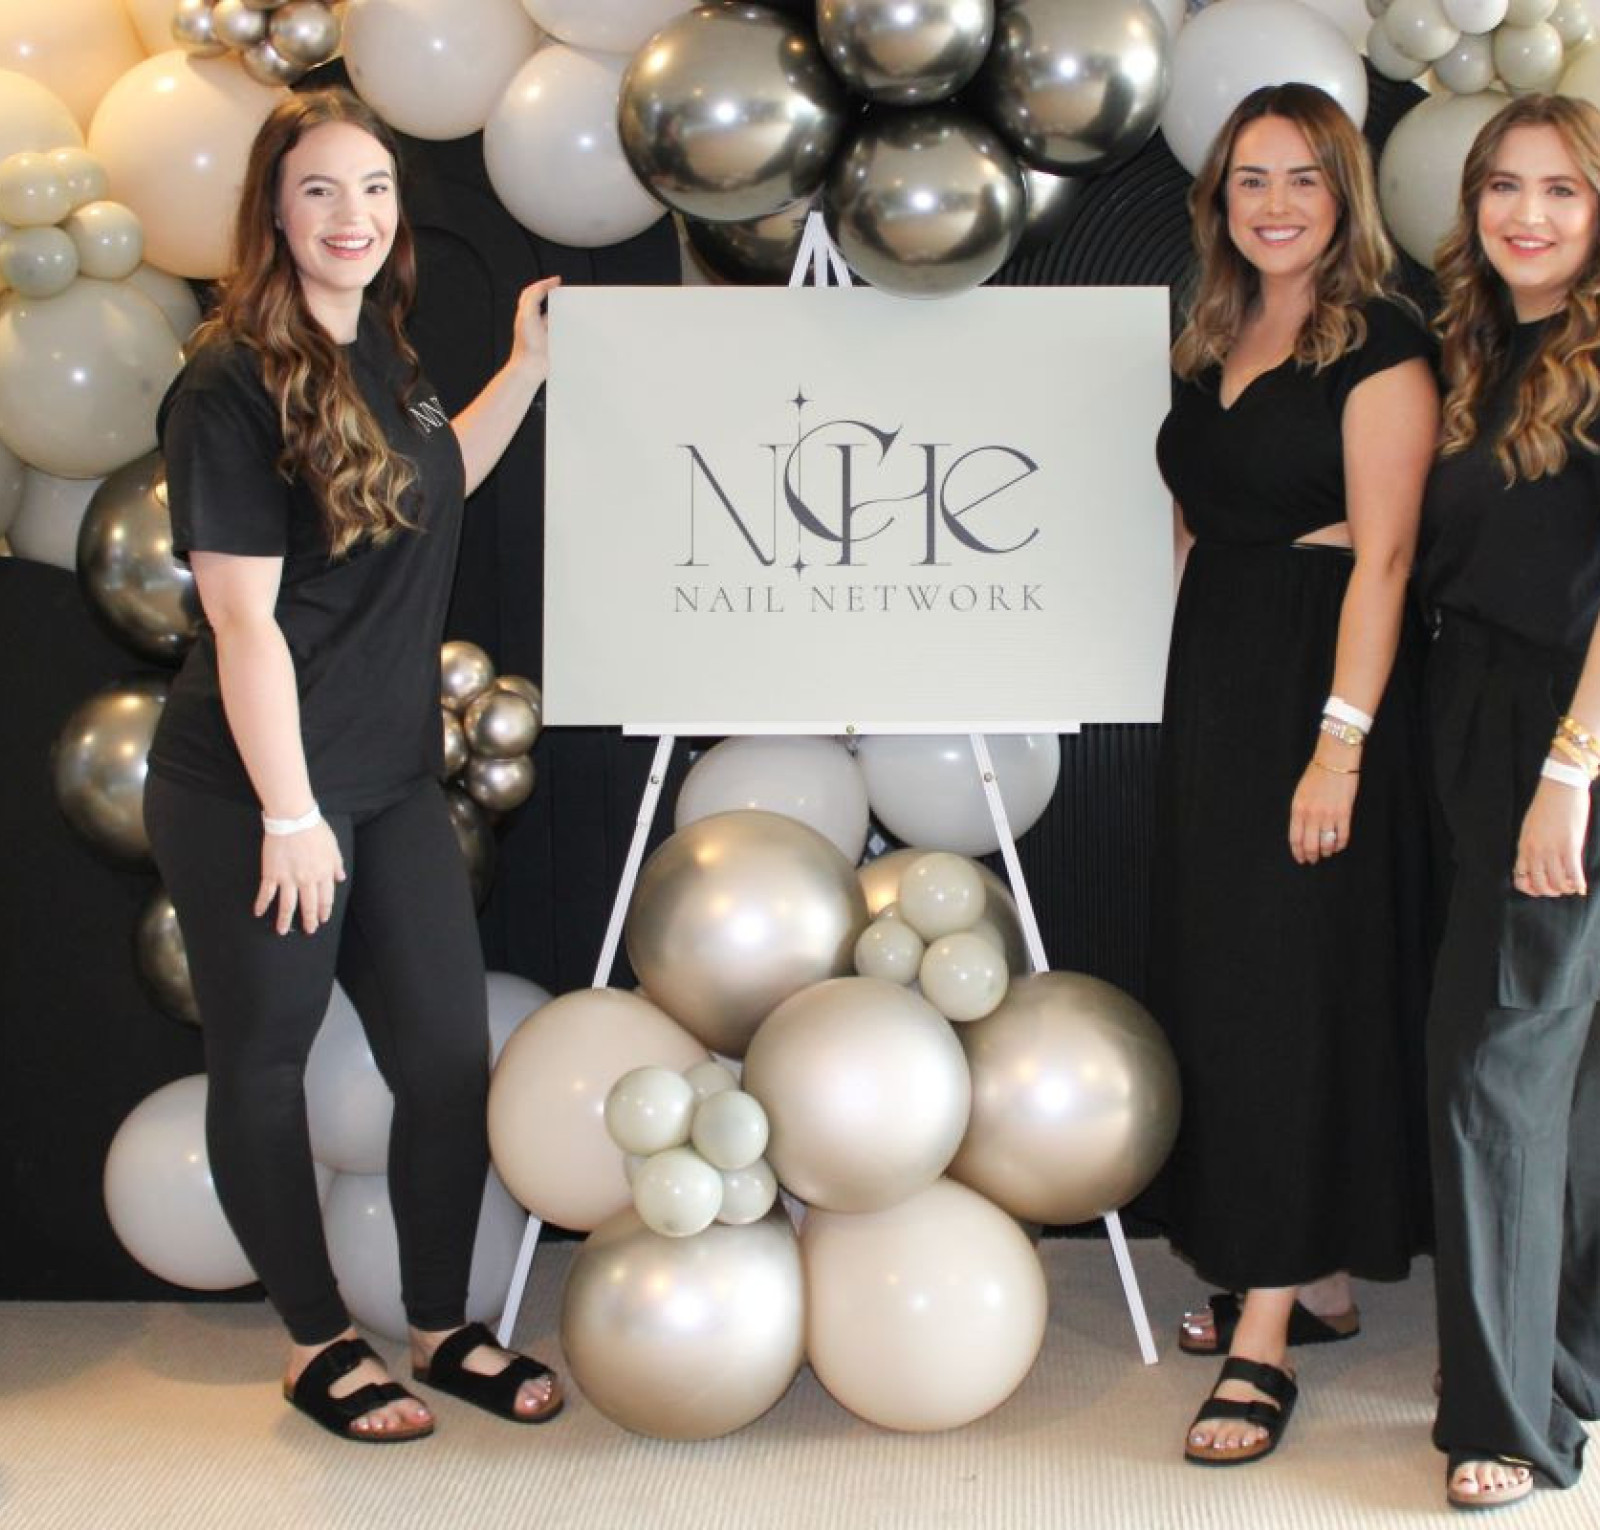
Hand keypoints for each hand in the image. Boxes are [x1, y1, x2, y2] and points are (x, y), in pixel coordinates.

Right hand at [256, 820, 345, 934]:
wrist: (293, 819)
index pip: (325, 898)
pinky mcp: (272, 873)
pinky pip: (266, 893)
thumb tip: (340, 878)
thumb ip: (336, 864)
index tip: (322, 919)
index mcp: (323, 873)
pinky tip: (258, 912)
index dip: (324, 911)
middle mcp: (307, 880)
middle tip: (308, 930)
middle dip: (309, 921)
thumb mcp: (333, 847)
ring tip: (282, 931)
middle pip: (308, 906)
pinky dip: (261, 904)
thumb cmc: (315, 829)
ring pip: (287, 905)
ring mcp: (288, 878)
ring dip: (284, 920)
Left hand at [508, 276, 560, 378]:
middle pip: (539, 302)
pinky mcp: (547, 343)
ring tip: (568, 307)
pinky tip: (570, 326)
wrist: (530, 368)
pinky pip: (555, 330)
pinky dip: (562, 326)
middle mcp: (530, 322)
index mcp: (525, 313)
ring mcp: (539, 333)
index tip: (557, 281)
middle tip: (561, 291)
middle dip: (550, 295)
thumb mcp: (528, 314)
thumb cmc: (527, 344)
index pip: (532, 292)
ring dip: (558, 311)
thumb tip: (545, 285)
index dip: (544, 284)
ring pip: (549, 316)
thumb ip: (534, 297)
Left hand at [1289, 756, 1358, 863]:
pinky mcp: (1344, 812)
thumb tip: (1302, 831)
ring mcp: (1328, 814)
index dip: (1298, 852)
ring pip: (1327, 843)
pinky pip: (1342, 835)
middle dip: (1312, 856)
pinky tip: (1338, 846)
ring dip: (1326, 851)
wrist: (1335, 760)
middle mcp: (1311, 814)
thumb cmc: (1316, 774)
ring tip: (1326, 853)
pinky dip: (1340, 844)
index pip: (1295, 838)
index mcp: (1298, 809)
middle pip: (1310, 844)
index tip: (1300, 859)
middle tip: (1313, 860)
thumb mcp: (1300, 794)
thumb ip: (1300, 812)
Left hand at [1513, 776, 1589, 896]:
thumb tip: (1537, 862)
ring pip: (1557, 882)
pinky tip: (1581, 887)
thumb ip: (1531, 845)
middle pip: (1540, 883)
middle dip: (1550, 892)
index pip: (1520, 877)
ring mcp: (1552, 850)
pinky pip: (1573, 873)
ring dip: (1565, 889)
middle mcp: (1535, 851)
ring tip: (1571, 886)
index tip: (1540, 889)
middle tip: (1559, 889)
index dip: (1530, 889)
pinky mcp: (1570, 846)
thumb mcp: (1530, 827)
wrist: (1560, 787)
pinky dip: (1578, 884)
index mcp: (1524, 846)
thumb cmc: (1546, 805)